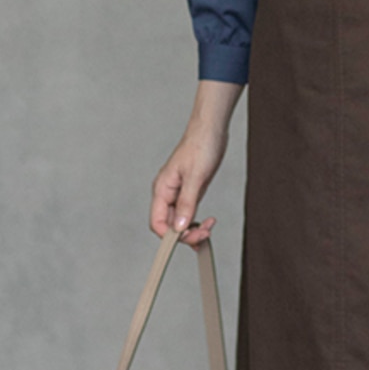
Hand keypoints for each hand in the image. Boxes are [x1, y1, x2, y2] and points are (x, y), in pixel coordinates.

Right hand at [150, 126, 225, 245]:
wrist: (211, 129)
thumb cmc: (200, 145)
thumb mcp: (196, 177)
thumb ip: (187, 203)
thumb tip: (179, 226)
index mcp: (162, 189)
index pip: (157, 222)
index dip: (170, 236)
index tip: (187, 239)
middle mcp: (167, 193)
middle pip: (168, 225)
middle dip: (185, 234)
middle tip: (204, 235)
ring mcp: (179, 193)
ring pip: (179, 221)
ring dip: (192, 230)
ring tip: (208, 230)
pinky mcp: (190, 191)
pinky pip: (189, 213)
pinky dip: (197, 222)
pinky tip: (207, 223)